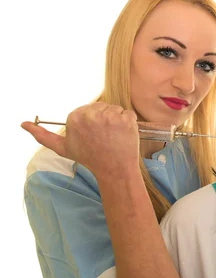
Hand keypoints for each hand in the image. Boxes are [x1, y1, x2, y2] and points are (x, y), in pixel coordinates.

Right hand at [21, 102, 140, 177]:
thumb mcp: (62, 148)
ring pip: (116, 109)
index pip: (88, 110)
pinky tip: (123, 135)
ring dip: (117, 121)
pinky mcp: (126, 119)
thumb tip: (24, 124)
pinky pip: (129, 114)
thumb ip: (43, 136)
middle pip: (102, 107)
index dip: (92, 122)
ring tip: (113, 136)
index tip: (93, 135)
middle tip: (104, 137)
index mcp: (74, 117)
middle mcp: (91, 114)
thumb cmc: (89, 158)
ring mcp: (110, 116)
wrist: (114, 170)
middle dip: (104, 119)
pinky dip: (129, 123)